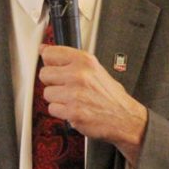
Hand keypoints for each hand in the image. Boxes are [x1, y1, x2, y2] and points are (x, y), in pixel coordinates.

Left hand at [39, 45, 147, 166]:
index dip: (49, 62)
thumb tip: (44, 50)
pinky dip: (60, 112)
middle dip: (53, 82)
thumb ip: (69, 59)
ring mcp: (75, 93)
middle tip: (67, 88)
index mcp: (85, 61)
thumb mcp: (94, 69)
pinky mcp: (72, 111)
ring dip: (57, 99)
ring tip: (73, 100)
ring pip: (47, 93)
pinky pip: (52, 109)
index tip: (52, 66)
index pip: (50, 53)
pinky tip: (73, 109)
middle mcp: (79, 74)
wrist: (124, 118)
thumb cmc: (110, 96)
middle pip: (44, 74)